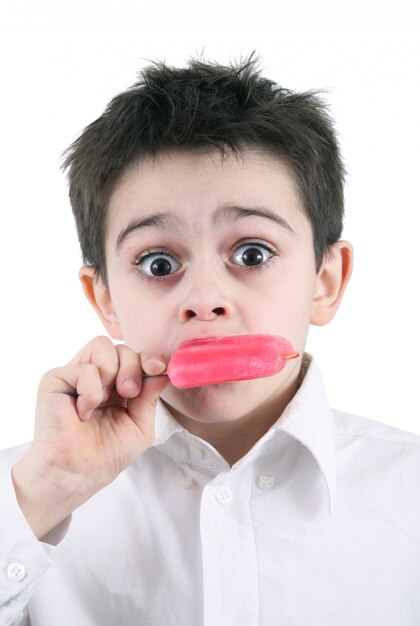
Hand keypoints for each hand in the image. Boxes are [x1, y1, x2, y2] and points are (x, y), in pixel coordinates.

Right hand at [12, 336, 169, 537]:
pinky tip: (84, 413)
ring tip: (106, 399)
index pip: (136, 357)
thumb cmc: (106, 454)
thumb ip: (150, 396)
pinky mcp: (56, 379)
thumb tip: (163, 370)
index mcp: (118, 385)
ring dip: (113, 371)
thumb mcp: (140, 424)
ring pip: (101, 345)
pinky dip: (91, 391)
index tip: (159, 368)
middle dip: (133, 367)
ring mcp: (76, 375)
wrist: (78, 473)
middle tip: (129, 393)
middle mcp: (97, 376)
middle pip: (122, 348)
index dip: (150, 357)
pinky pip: (84, 368)